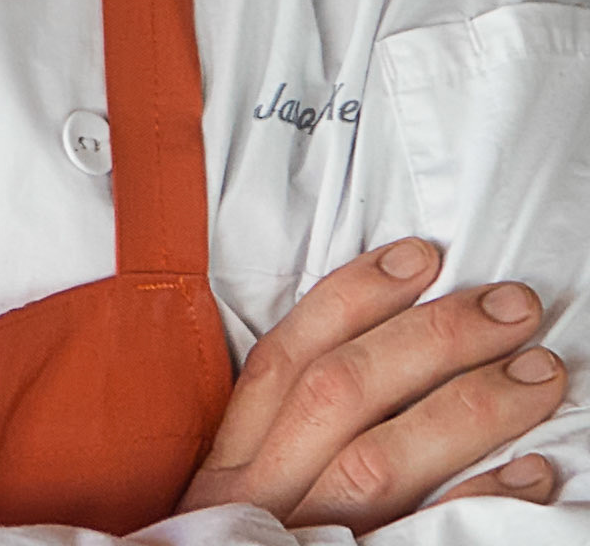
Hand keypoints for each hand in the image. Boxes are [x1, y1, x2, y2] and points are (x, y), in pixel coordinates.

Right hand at [179, 239, 566, 530]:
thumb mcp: (242, 494)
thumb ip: (286, 432)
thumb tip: (383, 345)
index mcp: (233, 462)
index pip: (290, 356)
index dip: (355, 298)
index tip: (422, 257)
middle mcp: (264, 497)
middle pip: (344, 394)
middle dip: (431, 340)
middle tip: (512, 307)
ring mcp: (304, 545)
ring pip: (383, 463)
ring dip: (469, 409)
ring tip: (541, 373)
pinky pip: (422, 543)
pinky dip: (481, 501)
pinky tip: (535, 472)